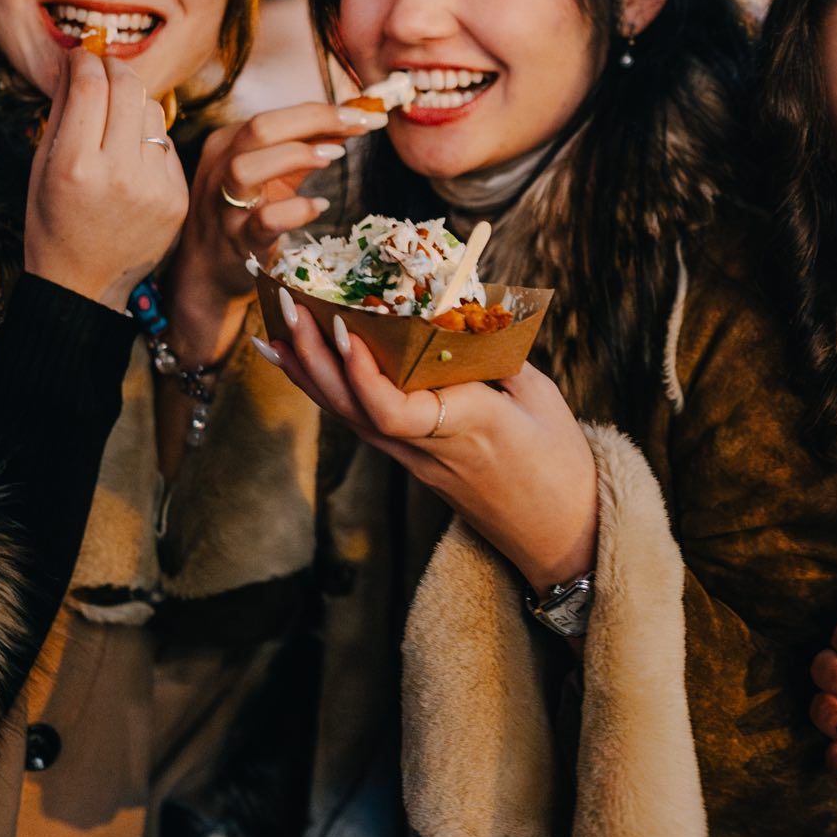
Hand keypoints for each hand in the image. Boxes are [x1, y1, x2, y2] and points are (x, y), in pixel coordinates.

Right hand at [23, 47, 189, 309]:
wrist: (85, 285)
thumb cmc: (53, 224)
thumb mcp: (42, 168)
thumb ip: (60, 112)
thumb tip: (74, 61)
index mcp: (74, 166)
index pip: (88, 87)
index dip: (85, 60)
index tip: (81, 54)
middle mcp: (118, 174)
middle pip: (128, 88)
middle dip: (114, 68)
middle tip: (103, 67)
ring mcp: (154, 187)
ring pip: (153, 111)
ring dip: (133, 101)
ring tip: (115, 114)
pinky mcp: (178, 198)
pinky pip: (167, 144)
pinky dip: (149, 138)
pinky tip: (132, 154)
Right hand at [162, 100, 384, 359]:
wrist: (207, 266)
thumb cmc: (245, 212)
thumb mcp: (272, 173)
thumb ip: (304, 146)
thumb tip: (350, 121)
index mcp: (229, 143)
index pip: (274, 114)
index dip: (322, 111)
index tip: (365, 114)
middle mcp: (221, 167)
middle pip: (259, 128)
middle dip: (315, 119)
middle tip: (360, 125)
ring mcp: (224, 205)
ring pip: (245, 167)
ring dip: (295, 155)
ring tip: (335, 155)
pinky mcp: (237, 240)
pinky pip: (263, 221)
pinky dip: (295, 210)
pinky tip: (319, 205)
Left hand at [258, 289, 598, 590]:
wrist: (559, 534)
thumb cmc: (559, 462)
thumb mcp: (539, 396)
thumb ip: (493, 353)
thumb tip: (452, 308)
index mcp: (467, 426)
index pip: (394, 410)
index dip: (362, 371)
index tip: (345, 327)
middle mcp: (427, 447)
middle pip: (352, 407)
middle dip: (315, 354)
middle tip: (288, 302)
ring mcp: (413, 460)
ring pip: (347, 415)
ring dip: (309, 370)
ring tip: (276, 326)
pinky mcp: (411, 461)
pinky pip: (360, 422)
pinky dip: (327, 389)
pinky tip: (301, 365)